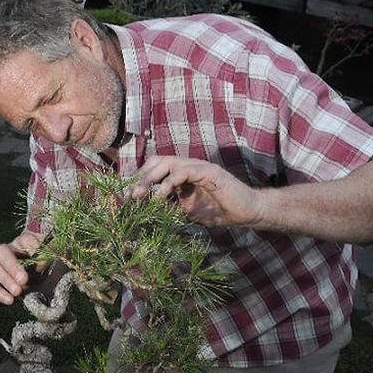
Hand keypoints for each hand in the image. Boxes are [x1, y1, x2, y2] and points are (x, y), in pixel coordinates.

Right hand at [0, 231, 44, 304]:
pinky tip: (10, 300)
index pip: (26, 240)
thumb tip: (41, 262)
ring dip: (5, 281)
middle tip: (24, 280)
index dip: (33, 249)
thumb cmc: (48, 268)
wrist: (42, 282)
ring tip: (18, 292)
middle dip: (12, 267)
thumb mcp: (54, 262)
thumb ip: (50, 258)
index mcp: (25, 242)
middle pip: (2, 252)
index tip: (44, 262)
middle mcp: (8, 250)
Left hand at [130, 155, 264, 227]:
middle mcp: (188, 165)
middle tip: (128, 196)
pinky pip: (183, 172)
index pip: (154, 168)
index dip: (139, 179)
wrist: (247, 212)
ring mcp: (198, 166)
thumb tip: (146, 211)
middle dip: (140, 177)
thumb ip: (169, 206)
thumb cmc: (219, 211)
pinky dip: (168, 183)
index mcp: (181, 173)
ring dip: (149, 178)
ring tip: (139, 194)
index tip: (124, 196)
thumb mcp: (187, 210)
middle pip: (156, 161)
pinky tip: (160, 197)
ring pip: (166, 163)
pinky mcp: (208, 171)